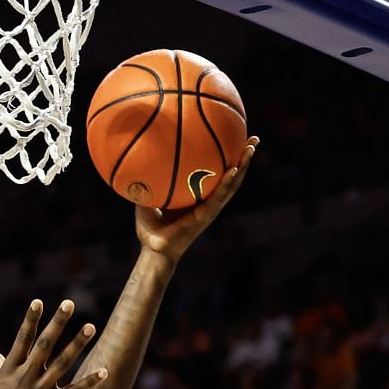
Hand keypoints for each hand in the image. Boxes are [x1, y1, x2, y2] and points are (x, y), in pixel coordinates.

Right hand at [0, 299, 106, 388]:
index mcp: (10, 367)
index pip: (22, 338)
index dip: (30, 319)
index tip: (38, 301)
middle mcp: (25, 376)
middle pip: (44, 344)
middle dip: (57, 323)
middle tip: (69, 303)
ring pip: (61, 364)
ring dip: (77, 345)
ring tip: (91, 327)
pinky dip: (88, 383)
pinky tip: (104, 371)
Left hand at [134, 135, 257, 263]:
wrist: (153, 250)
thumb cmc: (150, 228)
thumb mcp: (146, 199)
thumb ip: (146, 182)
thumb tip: (135, 162)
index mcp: (198, 196)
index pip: (217, 174)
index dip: (228, 158)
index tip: (236, 139)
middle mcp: (209, 201)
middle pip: (232, 176)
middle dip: (244, 158)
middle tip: (254, 139)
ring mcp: (210, 208)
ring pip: (232, 185)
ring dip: (243, 166)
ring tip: (251, 148)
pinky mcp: (206, 215)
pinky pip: (219, 197)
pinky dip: (227, 183)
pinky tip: (234, 170)